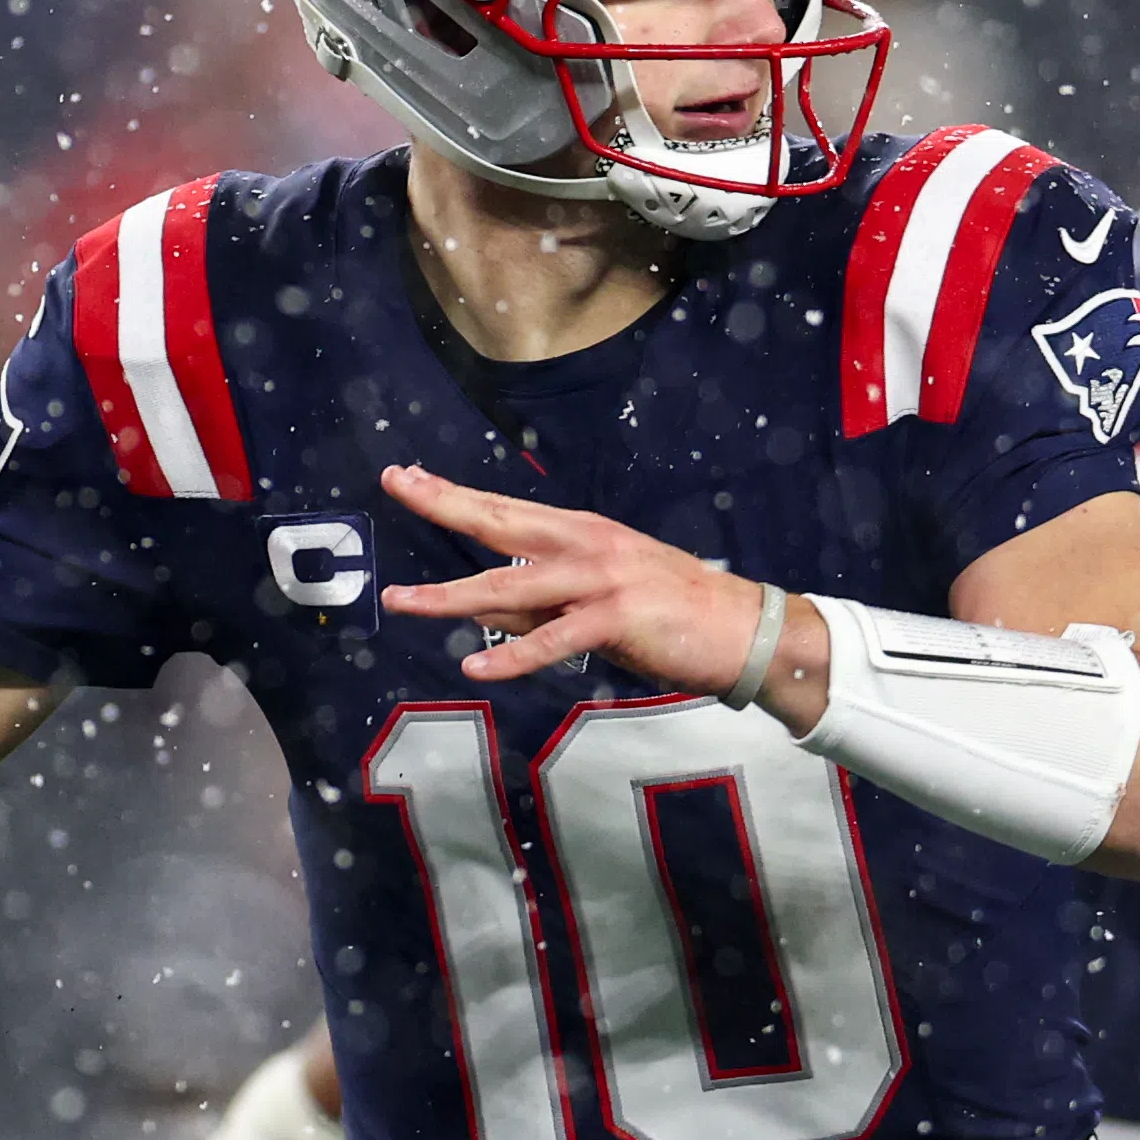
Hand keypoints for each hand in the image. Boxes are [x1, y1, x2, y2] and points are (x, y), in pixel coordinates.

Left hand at [378, 464, 823, 721]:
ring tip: (404, 601)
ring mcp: (602, 579)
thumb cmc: (672, 616)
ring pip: (512, 586)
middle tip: (396, 485)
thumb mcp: (599, 599)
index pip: (505, 508)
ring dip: (453, 595)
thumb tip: (484, 607)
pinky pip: (553, 640)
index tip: (406, 475)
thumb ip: (543, 601)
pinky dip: (511, 654)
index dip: (453, 492)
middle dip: (444, 504)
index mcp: (582, 532)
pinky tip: (473, 664)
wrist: (743, 631)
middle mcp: (586, 545)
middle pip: (501, 523)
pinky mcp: (618, 618)